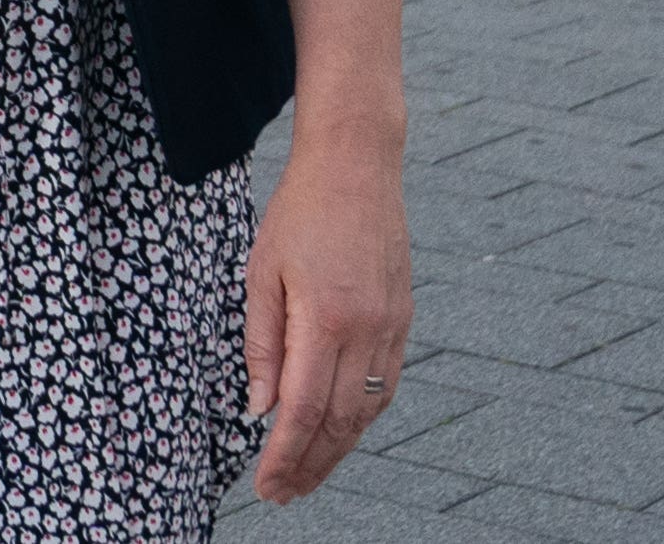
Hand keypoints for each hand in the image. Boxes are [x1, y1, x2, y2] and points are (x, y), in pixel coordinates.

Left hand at [245, 136, 411, 500]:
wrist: (357, 168)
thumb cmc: (299, 213)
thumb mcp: (261, 272)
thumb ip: (261, 344)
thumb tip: (259, 408)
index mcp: (326, 318)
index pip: (305, 409)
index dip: (285, 455)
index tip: (265, 485)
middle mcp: (367, 331)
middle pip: (340, 421)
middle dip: (310, 465)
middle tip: (282, 495)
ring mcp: (392, 329)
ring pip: (367, 412)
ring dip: (337, 451)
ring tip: (307, 476)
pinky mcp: (404, 322)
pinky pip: (385, 388)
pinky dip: (362, 419)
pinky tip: (340, 433)